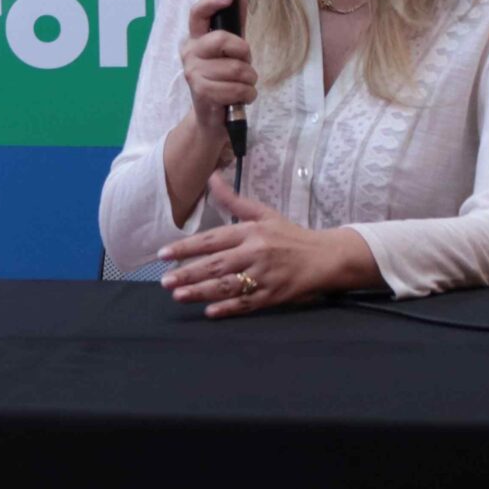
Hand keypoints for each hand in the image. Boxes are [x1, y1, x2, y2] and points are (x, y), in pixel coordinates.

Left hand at [158, 173, 378, 316]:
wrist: (326, 257)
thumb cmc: (290, 236)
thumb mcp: (263, 213)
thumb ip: (233, 200)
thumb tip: (211, 177)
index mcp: (251, 232)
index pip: (212, 239)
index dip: (186, 247)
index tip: (162, 254)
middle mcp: (256, 253)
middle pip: (216, 265)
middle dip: (188, 273)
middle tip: (165, 281)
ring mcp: (265, 276)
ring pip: (228, 285)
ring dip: (201, 292)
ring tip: (179, 295)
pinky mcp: (275, 295)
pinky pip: (248, 303)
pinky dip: (229, 308)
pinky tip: (210, 312)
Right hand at [178, 0, 254, 142]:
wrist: (212, 117)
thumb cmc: (223, 80)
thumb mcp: (230, 51)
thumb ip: (236, 24)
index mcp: (196, 39)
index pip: (197, 14)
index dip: (211, 2)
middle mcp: (190, 53)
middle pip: (223, 40)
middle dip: (244, 54)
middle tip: (244, 65)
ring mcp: (193, 73)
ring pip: (236, 69)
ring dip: (249, 80)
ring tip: (243, 86)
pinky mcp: (202, 92)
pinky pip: (237, 89)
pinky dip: (248, 95)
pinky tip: (241, 98)